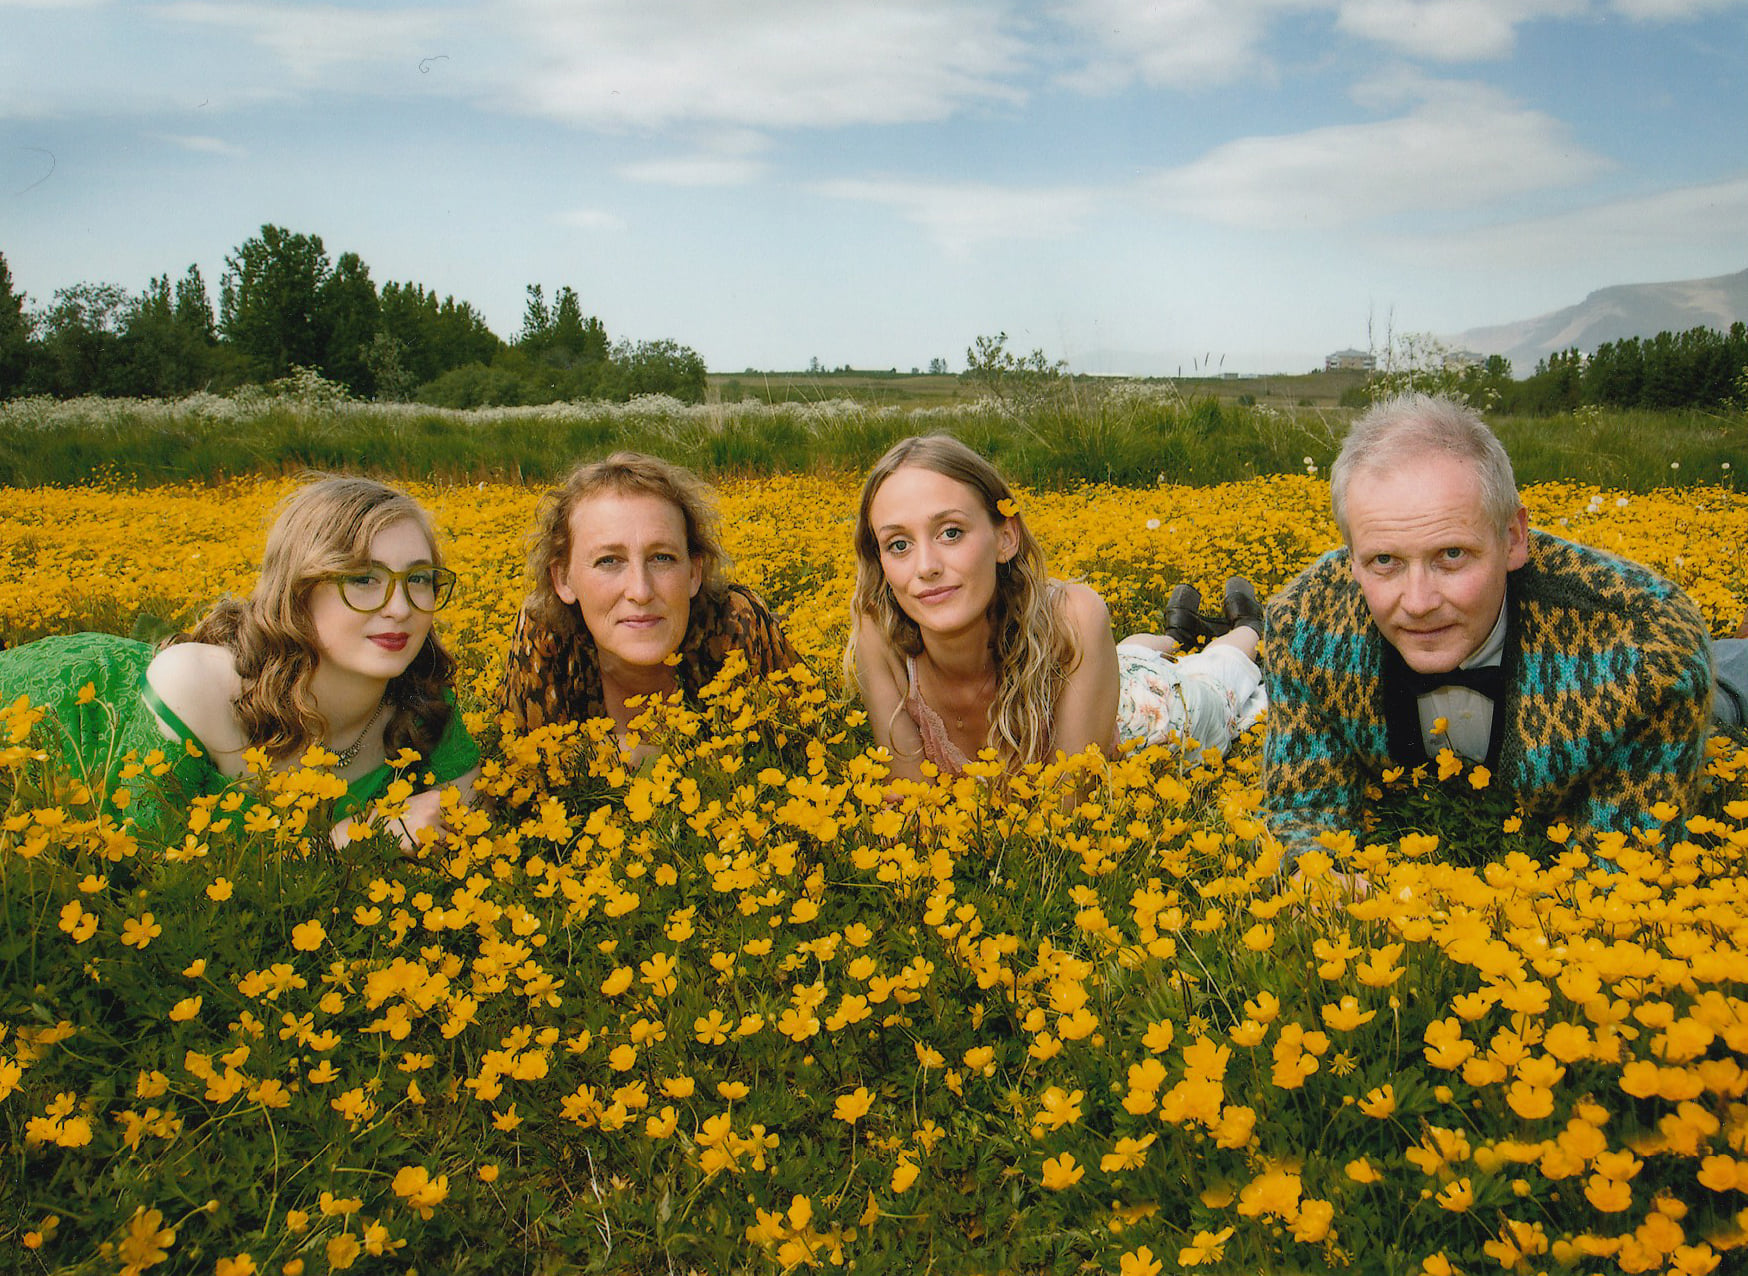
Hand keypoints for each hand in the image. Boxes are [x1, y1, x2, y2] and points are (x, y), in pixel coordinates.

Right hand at [328, 788, 449, 854]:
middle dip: (451, 833)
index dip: (461, 820)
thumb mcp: (419, 802)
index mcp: (436, 797)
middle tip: (439, 835)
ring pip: (447, 841)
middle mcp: (434, 811)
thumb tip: (465, 816)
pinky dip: (430, 852)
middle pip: (456, 827)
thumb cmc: (398, 813)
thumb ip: (439, 807)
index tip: (457, 825)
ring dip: (440, 844)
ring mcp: (428, 828)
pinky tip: (418, 846)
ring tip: (425, 840)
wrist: (374, 825)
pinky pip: (435, 852)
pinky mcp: (420, 844)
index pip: (461, 810)